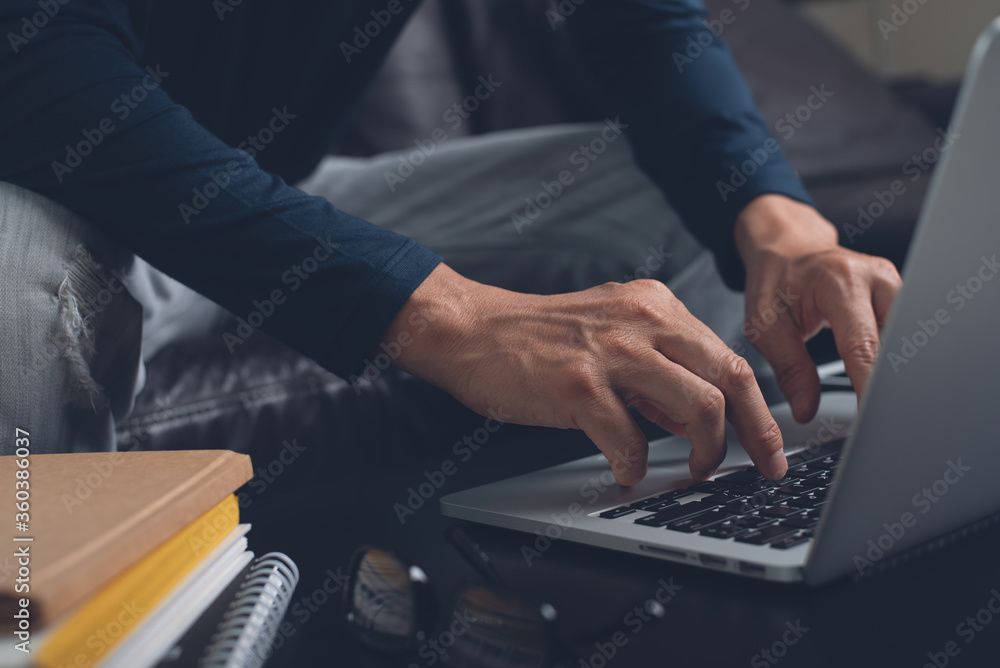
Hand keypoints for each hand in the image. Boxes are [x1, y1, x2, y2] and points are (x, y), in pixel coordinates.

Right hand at [382, 264, 787, 485]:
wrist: (473, 331)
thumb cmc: (539, 339)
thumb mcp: (612, 335)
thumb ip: (660, 369)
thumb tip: (702, 420)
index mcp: (656, 306)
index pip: (731, 358)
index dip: (761, 409)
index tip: (770, 444)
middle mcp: (644, 321)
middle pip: (733, 378)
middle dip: (758, 434)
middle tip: (763, 468)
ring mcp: (613, 352)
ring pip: (700, 408)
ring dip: (706, 454)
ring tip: (692, 471)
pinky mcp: (580, 385)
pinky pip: (632, 441)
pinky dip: (636, 466)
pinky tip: (626, 471)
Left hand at [735, 194, 902, 422]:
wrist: (787, 249)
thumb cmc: (775, 281)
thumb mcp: (765, 324)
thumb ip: (789, 368)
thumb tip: (807, 409)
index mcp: (839, 281)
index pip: (862, 344)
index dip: (868, 385)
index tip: (870, 414)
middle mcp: (874, 278)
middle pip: (894, 342)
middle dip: (887, 382)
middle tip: (876, 416)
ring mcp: (892, 283)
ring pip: (905, 338)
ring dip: (894, 370)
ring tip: (878, 398)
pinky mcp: (899, 294)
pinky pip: (903, 332)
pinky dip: (892, 357)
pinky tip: (881, 376)